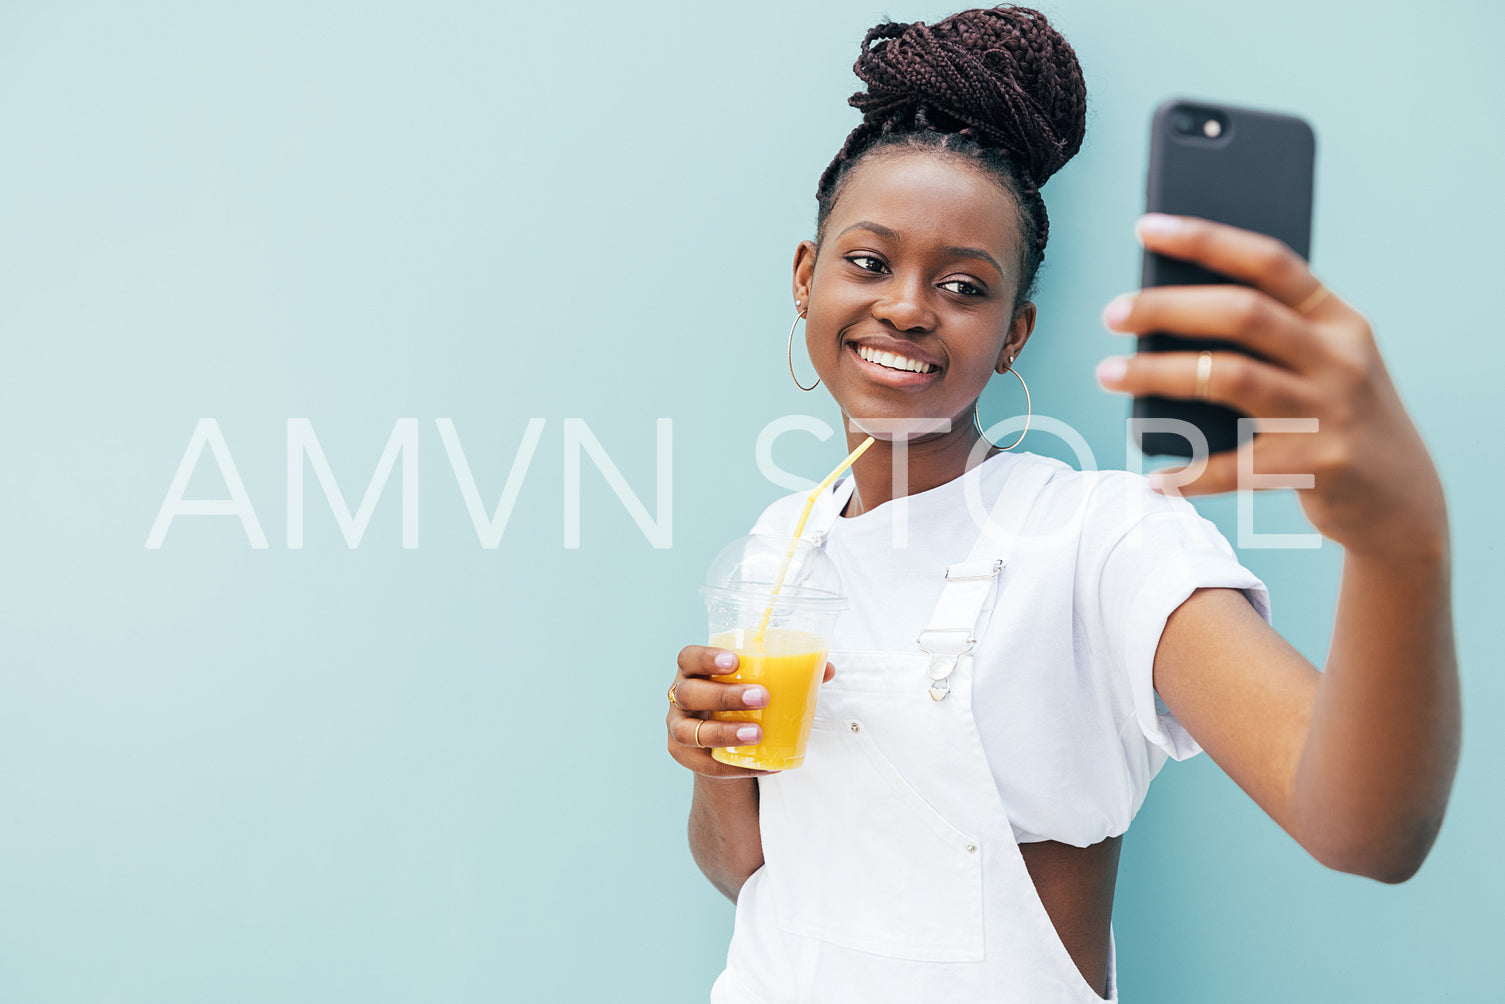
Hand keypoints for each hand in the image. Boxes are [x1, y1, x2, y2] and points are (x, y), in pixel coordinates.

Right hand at [667, 645, 835, 778]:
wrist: (723, 745)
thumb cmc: (741, 704)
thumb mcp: (758, 685)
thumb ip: (789, 675)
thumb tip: (826, 669)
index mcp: (694, 671)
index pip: (688, 658)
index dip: (706, 657)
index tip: (734, 661)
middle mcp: (679, 698)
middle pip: (690, 693)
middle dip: (724, 695)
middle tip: (762, 697)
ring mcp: (677, 728)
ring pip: (689, 731)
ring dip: (724, 733)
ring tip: (758, 733)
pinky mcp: (683, 756)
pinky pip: (703, 764)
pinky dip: (731, 766)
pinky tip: (760, 764)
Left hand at [1095, 213, 1446, 558]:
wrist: (1403, 502)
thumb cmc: (1336, 420)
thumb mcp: (1322, 367)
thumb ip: (1268, 341)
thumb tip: (1164, 321)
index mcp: (1338, 320)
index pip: (1269, 262)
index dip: (1206, 240)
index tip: (1145, 228)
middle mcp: (1340, 358)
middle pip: (1243, 314)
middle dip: (1169, 308)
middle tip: (1112, 314)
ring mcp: (1333, 412)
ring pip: (1231, 378)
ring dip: (1158, 374)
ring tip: (1108, 375)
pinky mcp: (1322, 467)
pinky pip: (1238, 467)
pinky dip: (1191, 474)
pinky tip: (1157, 479)